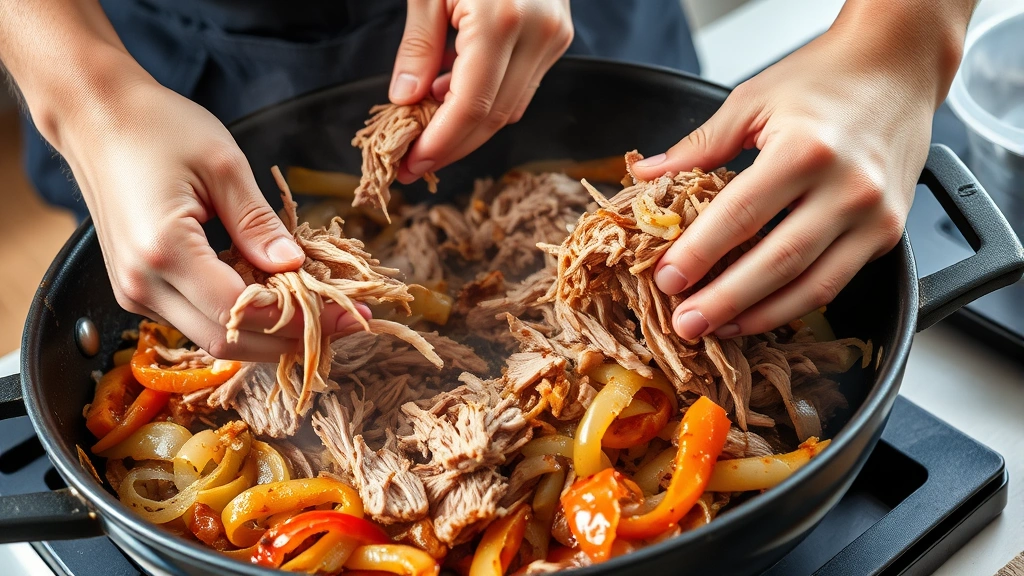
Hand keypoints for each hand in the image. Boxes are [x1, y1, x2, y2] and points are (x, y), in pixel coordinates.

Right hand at [59, 76, 366, 360]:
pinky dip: (241, 317)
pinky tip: (278, 298)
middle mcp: (142, 284)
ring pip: (212, 337)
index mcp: (164, 251)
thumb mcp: (222, 164)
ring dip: (268, 333)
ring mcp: (135, 291)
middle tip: (344, 324)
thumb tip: (295, 266)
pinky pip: (197, 318)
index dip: (302, 321)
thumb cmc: (155, 127)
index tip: (351, 315)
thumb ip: (258, 222)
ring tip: (320, 314)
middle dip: (290, 339)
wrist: (95, 116)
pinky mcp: (138, 288)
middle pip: (228, 340)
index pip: (244, 310)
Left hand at [390, 0, 573, 182]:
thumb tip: (406, 100)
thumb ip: (418, 46)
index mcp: (501, 20)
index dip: (442, 143)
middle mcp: (538, 33)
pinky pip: (521, 86)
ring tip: (427, 133)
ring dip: (469, 128)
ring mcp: (554, 36)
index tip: (412, 165)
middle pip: (496, 117)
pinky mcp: (558, 35)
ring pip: (512, 108)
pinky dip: (487, 101)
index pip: (473, 106)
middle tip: (415, 164)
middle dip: (453, 146)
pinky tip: (453, 97)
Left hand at [630, 14, 963, 340]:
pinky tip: (758, 313)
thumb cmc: (825, 78)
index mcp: (806, 149)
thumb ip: (701, 145)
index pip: (740, 216)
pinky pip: (835, 281)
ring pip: (811, 286)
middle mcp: (847, 187)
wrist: (897, 67)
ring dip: (759, 316)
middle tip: (686, 325)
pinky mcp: (887, 234)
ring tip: (717, 330)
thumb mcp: (753, 99)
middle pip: (776, 262)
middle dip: (724, 300)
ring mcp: (874, 216)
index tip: (667, 279)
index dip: (699, 253)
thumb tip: (647, 176)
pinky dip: (794, 305)